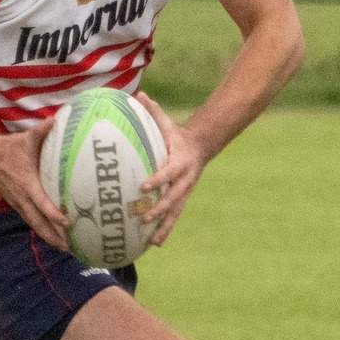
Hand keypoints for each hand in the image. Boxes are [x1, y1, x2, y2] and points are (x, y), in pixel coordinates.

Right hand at [0, 124, 69, 249]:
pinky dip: (41, 229)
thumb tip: (58, 120)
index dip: (54, 214)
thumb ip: (43, 130)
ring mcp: (18, 202)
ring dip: (48, 237)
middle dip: (54, 235)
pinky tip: (51, 235)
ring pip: (34, 224)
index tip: (68, 222)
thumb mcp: (26, 138)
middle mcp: (22, 197)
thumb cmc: (7, 148)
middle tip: (70, 247)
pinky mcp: (15, 203)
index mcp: (27, 183)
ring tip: (64, 247)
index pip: (42, 202)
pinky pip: (30, 220)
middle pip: (39, 222)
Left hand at [133, 92, 205, 245]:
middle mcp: (184, 180)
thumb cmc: (176, 135)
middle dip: (158, 208)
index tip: (144, 186)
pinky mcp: (181, 198)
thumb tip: (139, 95)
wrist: (201, 146)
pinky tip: (154, 244)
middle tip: (142, 217)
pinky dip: (165, 230)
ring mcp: (184, 191)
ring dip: (163, 226)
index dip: (157, 179)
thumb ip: (153, 111)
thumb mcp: (167, 123)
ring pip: (174, 212)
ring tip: (151, 242)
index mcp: (180, 162)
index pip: (168, 172)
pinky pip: (174, 216)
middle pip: (172, 197)